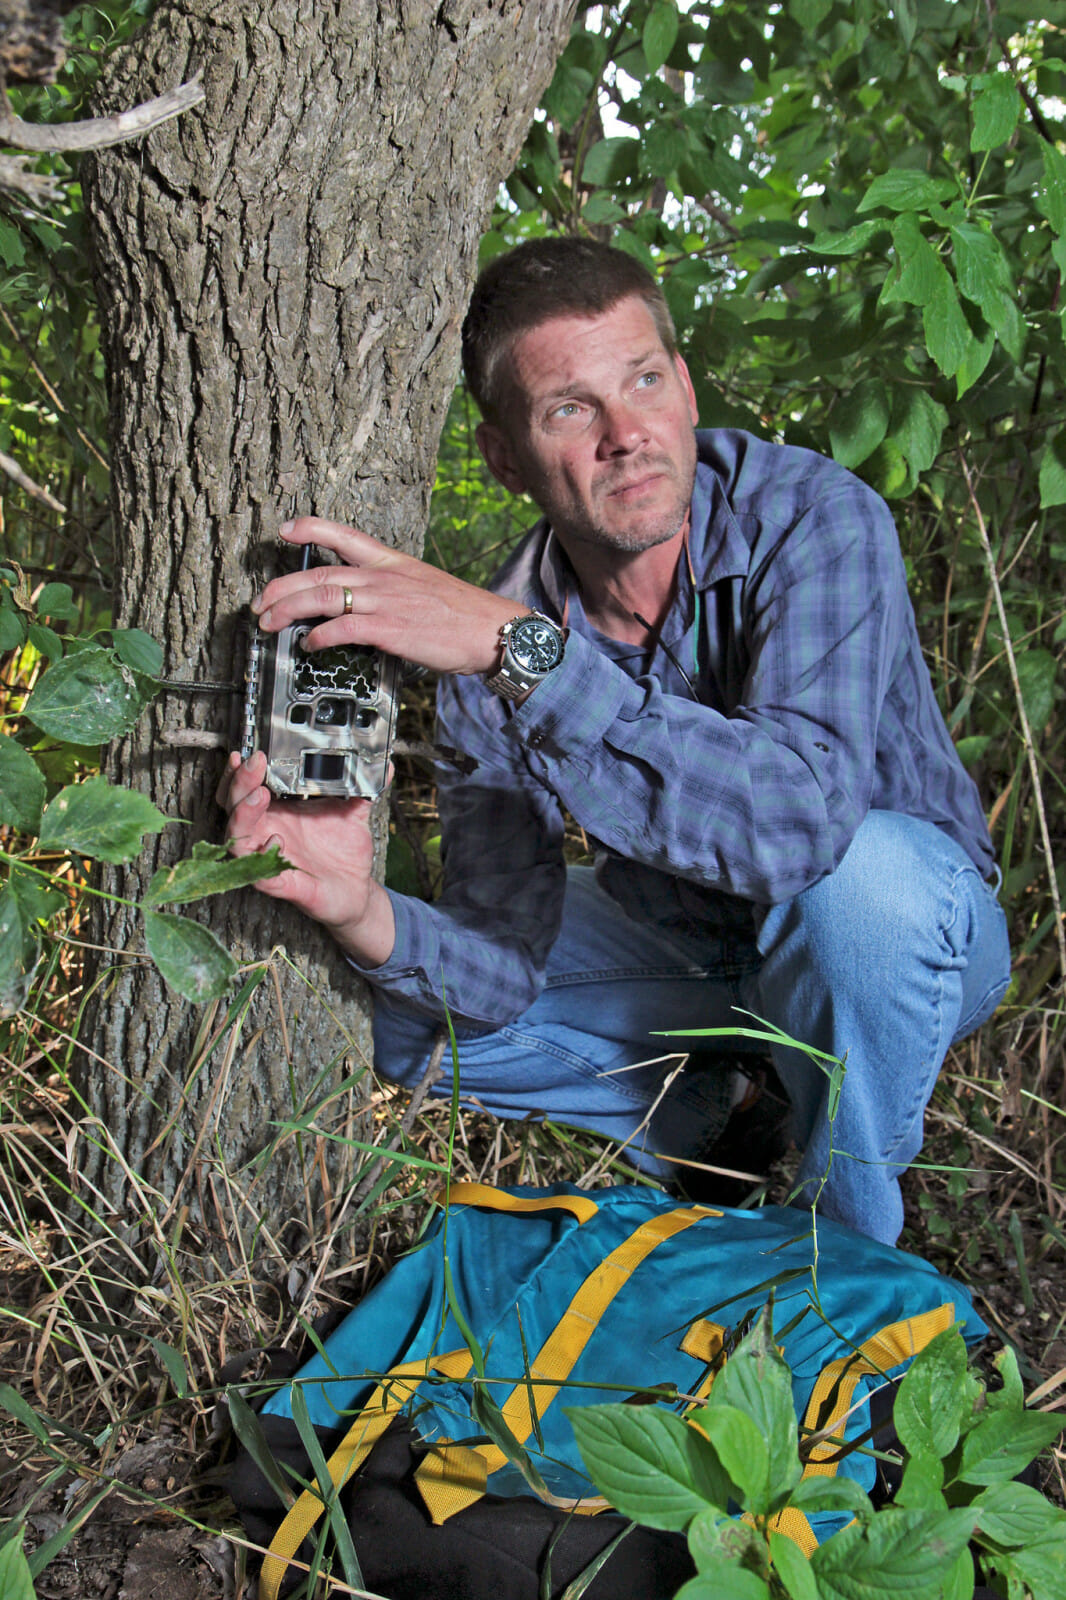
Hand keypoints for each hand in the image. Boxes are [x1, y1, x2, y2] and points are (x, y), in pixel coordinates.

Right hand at [216, 750, 395, 964]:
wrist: (356, 890)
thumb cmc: (344, 852)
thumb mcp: (354, 813)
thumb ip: (363, 788)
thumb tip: (382, 766)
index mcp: (279, 811)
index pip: (246, 788)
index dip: (241, 770)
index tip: (252, 752)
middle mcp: (267, 831)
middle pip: (233, 805)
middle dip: (238, 782)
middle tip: (255, 764)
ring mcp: (269, 856)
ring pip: (236, 837)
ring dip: (243, 814)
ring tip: (260, 794)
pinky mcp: (279, 882)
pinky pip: (259, 872)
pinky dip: (264, 854)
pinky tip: (277, 840)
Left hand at [252, 517, 527, 675]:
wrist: (492, 629)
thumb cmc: (462, 614)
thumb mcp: (423, 586)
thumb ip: (390, 591)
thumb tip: (362, 607)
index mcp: (392, 562)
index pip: (344, 535)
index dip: (310, 529)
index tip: (285, 530)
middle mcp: (383, 577)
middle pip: (320, 574)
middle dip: (282, 587)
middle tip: (260, 602)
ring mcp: (385, 602)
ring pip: (322, 598)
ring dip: (288, 611)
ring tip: (270, 623)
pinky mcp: (390, 629)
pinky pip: (343, 628)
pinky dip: (320, 636)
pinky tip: (309, 644)